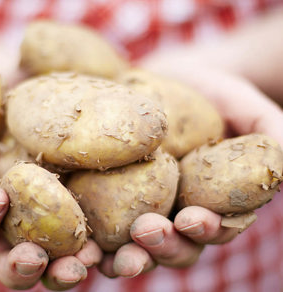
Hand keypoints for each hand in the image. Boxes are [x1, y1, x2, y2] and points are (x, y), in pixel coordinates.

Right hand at [0, 89, 102, 289]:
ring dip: (69, 270)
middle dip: (21, 264)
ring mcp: (61, 218)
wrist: (39, 75)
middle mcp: (22, 218)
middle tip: (35, 258)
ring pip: (61, 259)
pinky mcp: (99, 207)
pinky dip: (116, 246)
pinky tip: (131, 243)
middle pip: (15, 257)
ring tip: (84, 264)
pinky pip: (108, 236)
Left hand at [99, 64, 282, 277]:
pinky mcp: (100, 196)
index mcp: (209, 204)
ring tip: (101, 255)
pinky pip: (90, 224)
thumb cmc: (208, 91)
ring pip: (129, 246)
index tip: (193, 219)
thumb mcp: (243, 105)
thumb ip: (268, 132)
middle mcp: (173, 214)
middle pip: (170, 246)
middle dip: (159, 246)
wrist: (161, 77)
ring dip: (117, 255)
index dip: (207, 230)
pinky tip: (71, 239)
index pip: (214, 229)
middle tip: (146, 233)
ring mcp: (135, 210)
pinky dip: (81, 237)